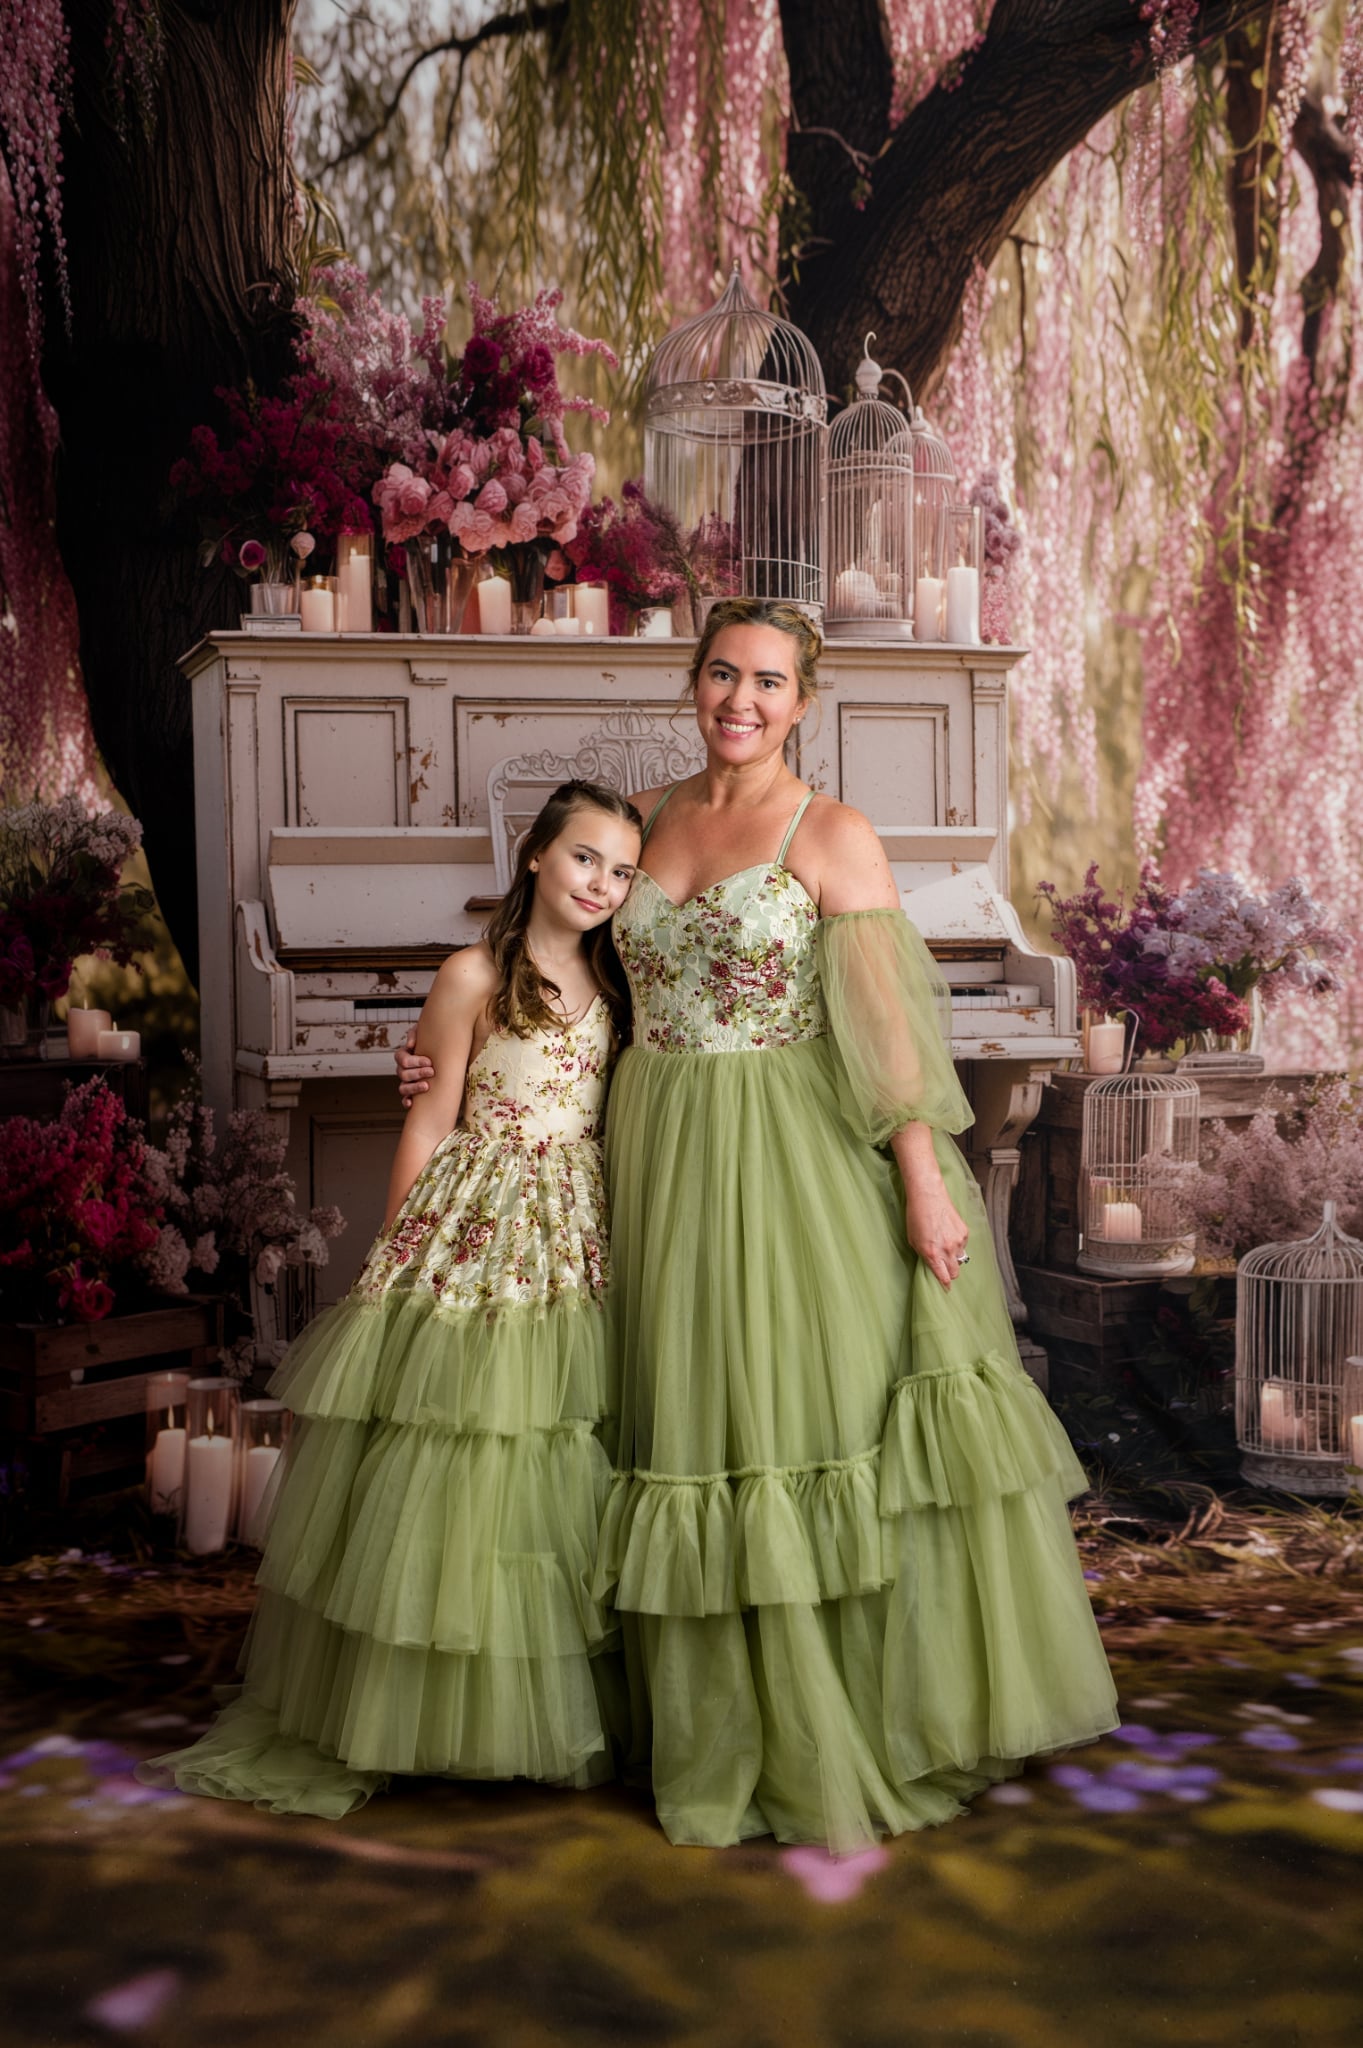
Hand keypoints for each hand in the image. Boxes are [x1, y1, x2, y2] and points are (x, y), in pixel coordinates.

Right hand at [395, 1026, 435, 1108]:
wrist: (445, 1051)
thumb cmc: (435, 1040)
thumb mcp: (426, 1032)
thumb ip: (416, 1033)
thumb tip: (410, 1045)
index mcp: (404, 1055)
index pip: (401, 1058)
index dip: (414, 1061)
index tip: (429, 1061)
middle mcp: (403, 1069)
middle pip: (402, 1073)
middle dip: (417, 1073)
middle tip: (432, 1071)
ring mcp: (407, 1082)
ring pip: (402, 1087)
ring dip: (413, 1087)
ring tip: (426, 1086)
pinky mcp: (413, 1093)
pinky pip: (405, 1099)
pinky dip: (406, 1102)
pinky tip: (412, 1103)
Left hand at [902, 1169, 970, 1290]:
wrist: (928, 1195)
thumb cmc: (916, 1217)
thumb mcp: (913, 1241)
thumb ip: (925, 1257)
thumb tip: (933, 1267)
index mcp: (932, 1254)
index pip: (944, 1278)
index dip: (944, 1285)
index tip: (944, 1288)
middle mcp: (947, 1250)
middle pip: (955, 1273)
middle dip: (950, 1274)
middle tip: (944, 1269)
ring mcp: (958, 1241)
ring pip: (960, 1259)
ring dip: (953, 1257)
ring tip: (943, 1245)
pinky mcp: (965, 1232)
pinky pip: (963, 1246)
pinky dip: (957, 1244)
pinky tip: (948, 1233)